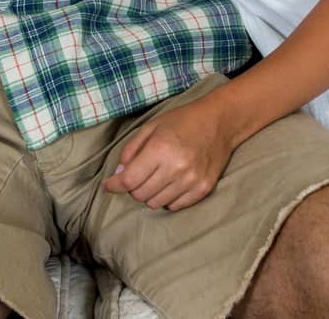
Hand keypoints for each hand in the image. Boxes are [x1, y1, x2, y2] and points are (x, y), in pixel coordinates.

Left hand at [102, 99, 235, 210]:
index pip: (129, 180)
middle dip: (133, 187)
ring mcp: (192, 180)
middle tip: (139, 174)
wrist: (220, 122)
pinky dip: (167, 198)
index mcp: (160, 148)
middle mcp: (176, 168)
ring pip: (156, 204)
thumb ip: (131, 150)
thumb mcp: (151, 126)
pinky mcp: (203, 189)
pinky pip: (175, 206)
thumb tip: (118, 174)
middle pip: (140, 194)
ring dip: (150, 193)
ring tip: (157, 177)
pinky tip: (171, 183)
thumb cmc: (183, 121)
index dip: (114, 185)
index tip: (108, 185)